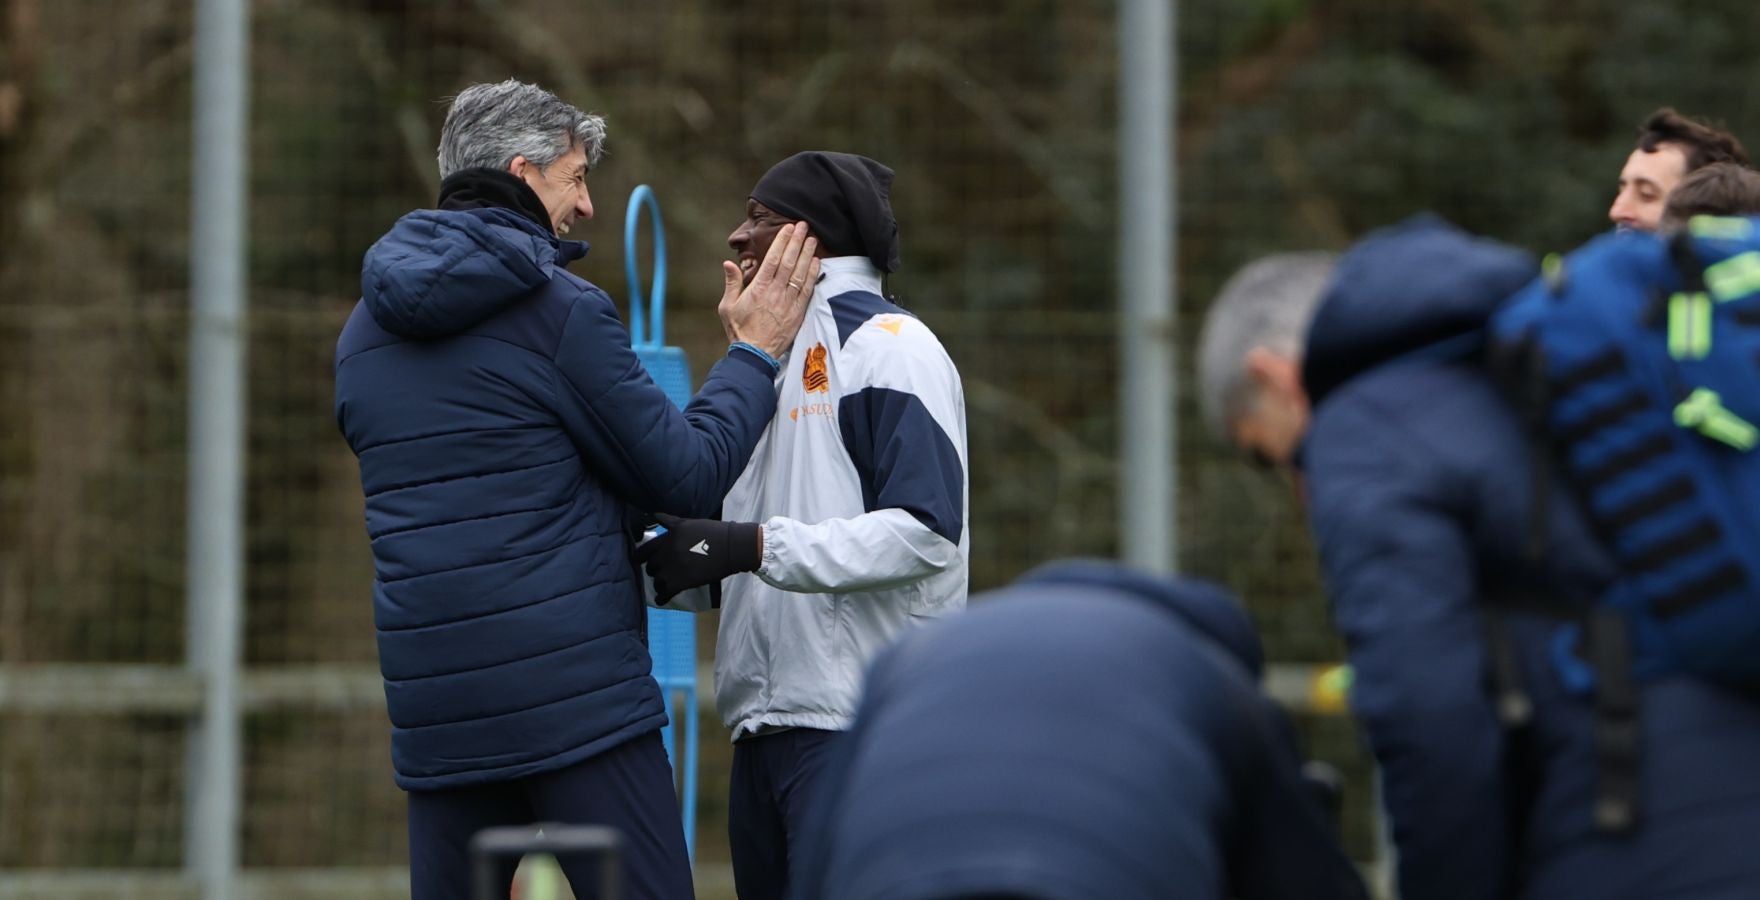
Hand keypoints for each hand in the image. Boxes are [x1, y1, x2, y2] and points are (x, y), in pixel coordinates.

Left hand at [634, 513, 762, 603]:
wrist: (731, 547)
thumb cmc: (713, 532)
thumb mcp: (688, 522)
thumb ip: (669, 521)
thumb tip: (655, 515)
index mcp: (668, 537)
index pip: (644, 550)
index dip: (639, 558)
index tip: (638, 561)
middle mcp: (667, 552)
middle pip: (651, 567)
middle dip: (654, 570)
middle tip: (660, 572)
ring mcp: (673, 568)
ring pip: (657, 581)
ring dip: (660, 584)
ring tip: (664, 585)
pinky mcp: (681, 582)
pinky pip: (664, 593)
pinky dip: (661, 597)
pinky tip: (661, 599)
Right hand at [718, 222, 819, 357]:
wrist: (754, 355)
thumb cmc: (739, 330)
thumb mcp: (727, 306)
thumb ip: (731, 283)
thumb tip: (729, 263)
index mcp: (758, 288)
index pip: (773, 259)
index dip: (782, 242)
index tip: (788, 229)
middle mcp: (775, 292)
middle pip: (789, 262)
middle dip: (797, 242)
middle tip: (803, 226)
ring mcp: (788, 302)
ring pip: (800, 273)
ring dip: (807, 254)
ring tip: (812, 239)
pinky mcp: (798, 313)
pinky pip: (807, 290)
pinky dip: (813, 275)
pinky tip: (817, 263)